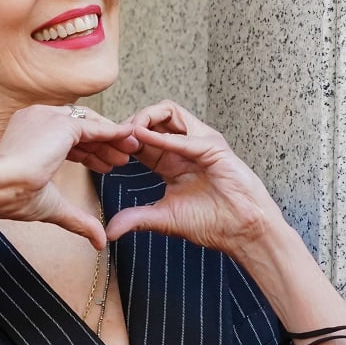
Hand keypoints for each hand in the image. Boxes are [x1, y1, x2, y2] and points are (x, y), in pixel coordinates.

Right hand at [0, 104, 138, 248]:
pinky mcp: (61, 123)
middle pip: (80, 128)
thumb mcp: (52, 206)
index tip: (104, 167)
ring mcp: (49, 117)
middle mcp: (37, 119)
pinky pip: (93, 127)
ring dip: (112, 139)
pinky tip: (127, 138)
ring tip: (128, 155)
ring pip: (89, 125)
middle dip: (103, 145)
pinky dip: (112, 133)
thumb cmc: (12, 197)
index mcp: (28, 133)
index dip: (88, 153)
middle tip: (123, 160)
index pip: (65, 138)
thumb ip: (77, 219)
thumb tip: (98, 243)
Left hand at [105, 101, 283, 256]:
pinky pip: (185, 134)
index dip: (121, 141)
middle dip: (129, 124)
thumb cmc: (211, 223)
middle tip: (112, 137)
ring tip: (128, 133)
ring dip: (144, 118)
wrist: (241, 232)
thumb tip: (109, 232)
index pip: (141, 139)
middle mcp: (184, 147)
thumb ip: (136, 218)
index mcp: (170, 161)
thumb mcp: (163, 219)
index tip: (104, 150)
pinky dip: (162, 135)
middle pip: (153, 118)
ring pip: (169, 112)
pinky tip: (143, 139)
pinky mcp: (214, 147)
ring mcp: (199, 143)